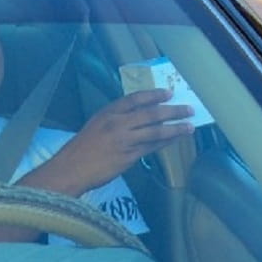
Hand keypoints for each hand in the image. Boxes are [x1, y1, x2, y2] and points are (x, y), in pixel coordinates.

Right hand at [26, 89, 193, 195]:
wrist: (71, 168)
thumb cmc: (82, 148)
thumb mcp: (96, 124)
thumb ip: (116, 119)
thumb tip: (139, 116)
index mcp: (109, 112)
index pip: (136, 99)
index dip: (154, 95)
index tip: (168, 93)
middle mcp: (118, 123)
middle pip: (151, 113)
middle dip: (172, 110)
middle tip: (188, 109)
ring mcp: (125, 140)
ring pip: (156, 131)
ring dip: (175, 128)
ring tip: (189, 126)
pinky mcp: (129, 156)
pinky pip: (152, 147)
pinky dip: (165, 142)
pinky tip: (174, 140)